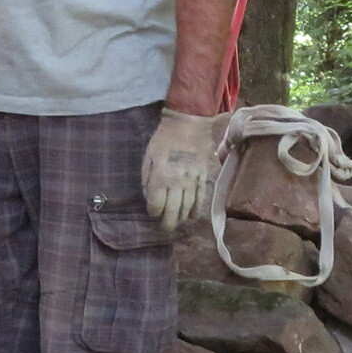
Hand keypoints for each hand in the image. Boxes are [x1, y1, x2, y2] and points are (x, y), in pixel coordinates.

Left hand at [141, 108, 224, 228]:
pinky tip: (192, 217)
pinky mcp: (203, 177)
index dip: (153, 211)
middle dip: (168, 223)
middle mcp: (177, 182)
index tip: (152, 211)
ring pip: (188, 207)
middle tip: (165, 228)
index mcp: (161, 176)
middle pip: (173, 210)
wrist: (189, 124)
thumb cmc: (164, 139)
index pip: (156, 204)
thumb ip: (147, 178)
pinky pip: (201, 198)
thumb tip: (149, 195)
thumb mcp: (148, 156)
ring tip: (177, 223)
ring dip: (181, 218)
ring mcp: (192, 181)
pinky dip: (196, 210)